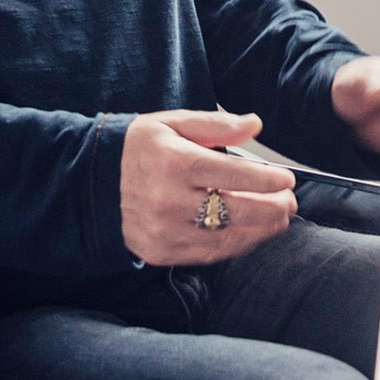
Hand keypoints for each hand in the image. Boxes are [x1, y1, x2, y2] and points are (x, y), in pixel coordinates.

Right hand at [120, 110, 296, 265]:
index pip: (237, 175)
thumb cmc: (137, 147)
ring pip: (228, 239)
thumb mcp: (172, 123)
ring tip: (278, 219)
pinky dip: (236, 246)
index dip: (269, 180)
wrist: (89, 182)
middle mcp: (170, 201)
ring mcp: (165, 232)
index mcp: (176, 163)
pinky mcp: (160, 253)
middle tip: (290, 202)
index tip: (287, 179)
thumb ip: (216, 125)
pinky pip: (209, 255)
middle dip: (273, 208)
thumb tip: (255, 124)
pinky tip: (251, 234)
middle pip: (239, 211)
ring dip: (261, 231)